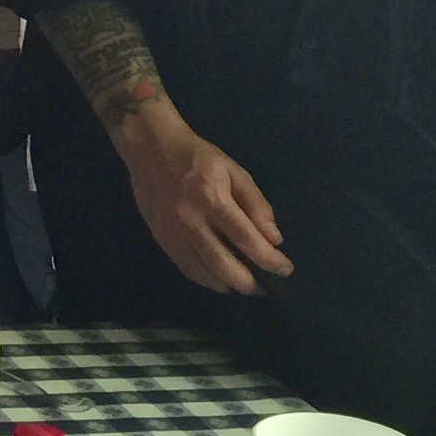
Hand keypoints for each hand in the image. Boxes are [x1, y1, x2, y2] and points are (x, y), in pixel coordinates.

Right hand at [110, 101, 289, 294]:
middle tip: (266, 287)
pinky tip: (220, 278)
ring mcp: (173, 234)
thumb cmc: (197, 156)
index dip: (269, 259)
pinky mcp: (161, 239)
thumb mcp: (233, 170)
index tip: (285, 269)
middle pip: (224, 265)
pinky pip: (187, 269)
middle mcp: (191, 221)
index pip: (246, 238)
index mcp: (212, 198)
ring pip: (204, 273)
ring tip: (246, 285)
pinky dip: (207, 279)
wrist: (150, 149)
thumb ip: (255, 204)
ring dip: (229, 285)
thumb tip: (273, 239)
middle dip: (250, 283)